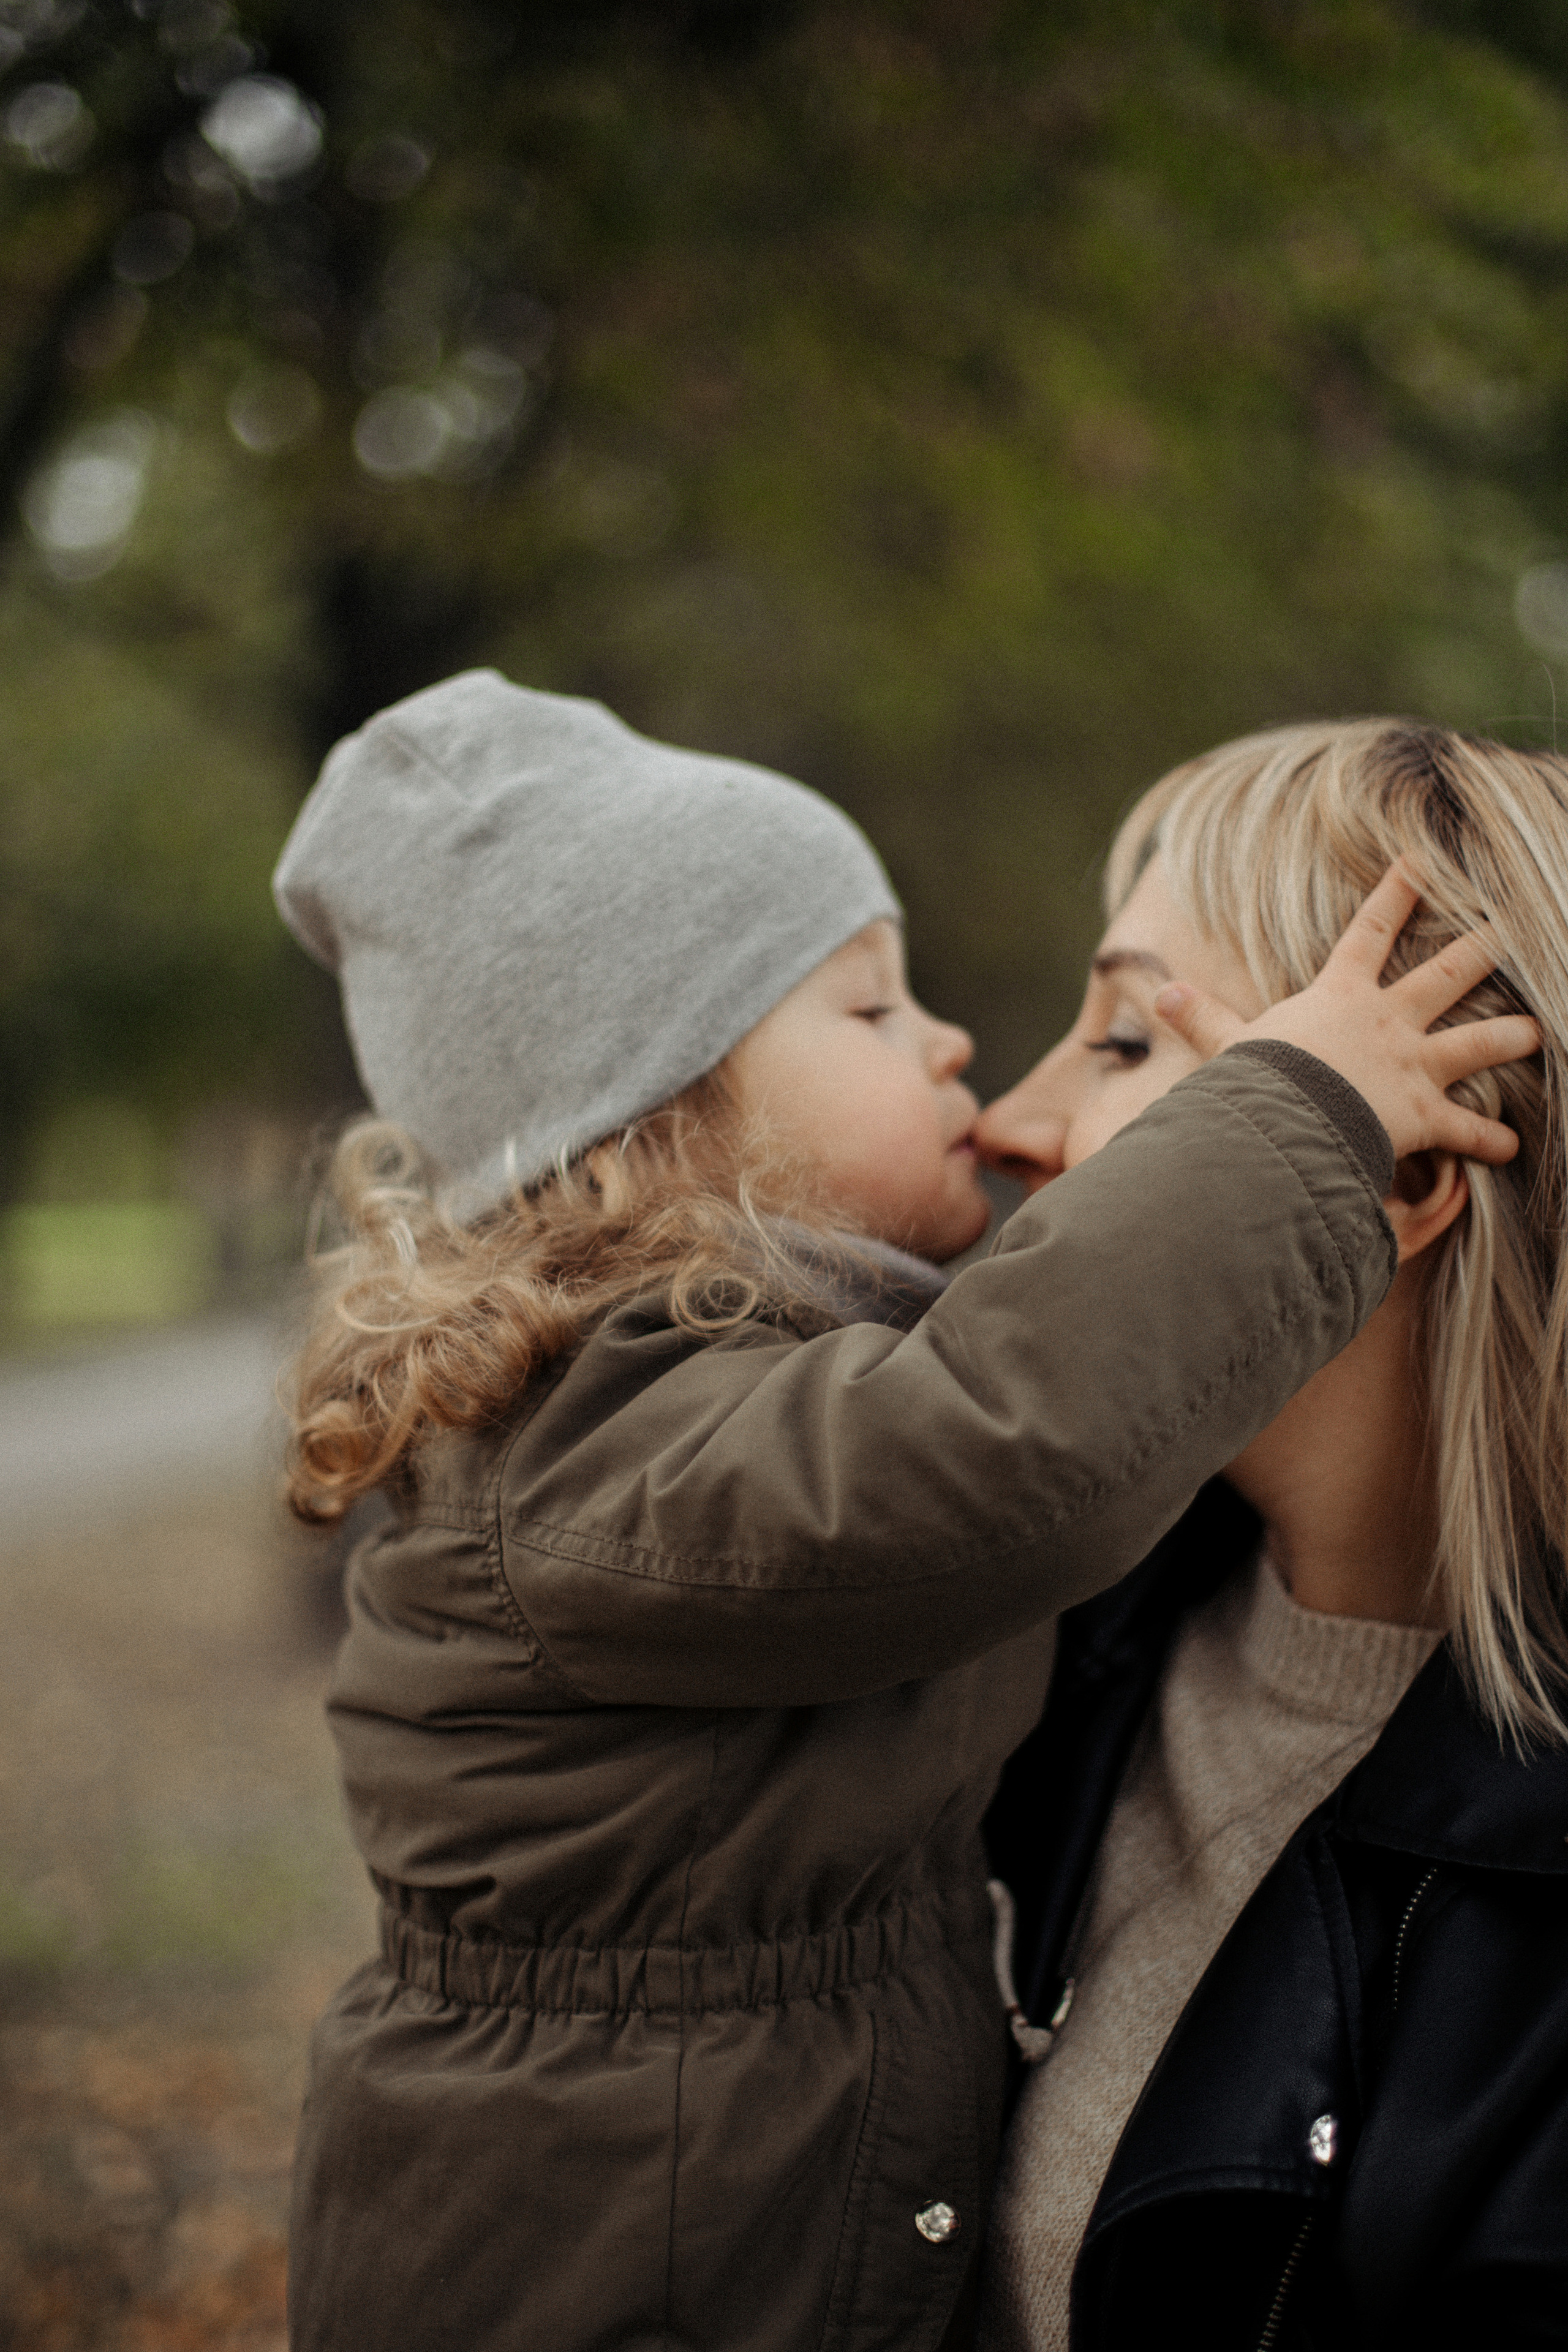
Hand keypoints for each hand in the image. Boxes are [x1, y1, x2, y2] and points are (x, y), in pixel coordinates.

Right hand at [1151, 860, 1538, 1165]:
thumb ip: (1202, 1019)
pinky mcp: (1425, 1114)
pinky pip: (1467, 1130)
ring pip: (1478, 1042)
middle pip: (1448, 974)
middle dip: (1484, 949)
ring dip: (1511, 1037)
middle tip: (1515, 926)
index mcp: (1341, 996)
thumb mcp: (1227, 1045)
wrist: (1289, 1122)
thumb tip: (1160, 994)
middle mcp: (1389, 1021)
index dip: (1397, 894)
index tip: (1424, 861)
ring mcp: (1413, 1065)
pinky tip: (1512, 1145)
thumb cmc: (1257, 1081)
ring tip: (1536, 1031)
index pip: (1370, 931)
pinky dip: (1490, 1139)